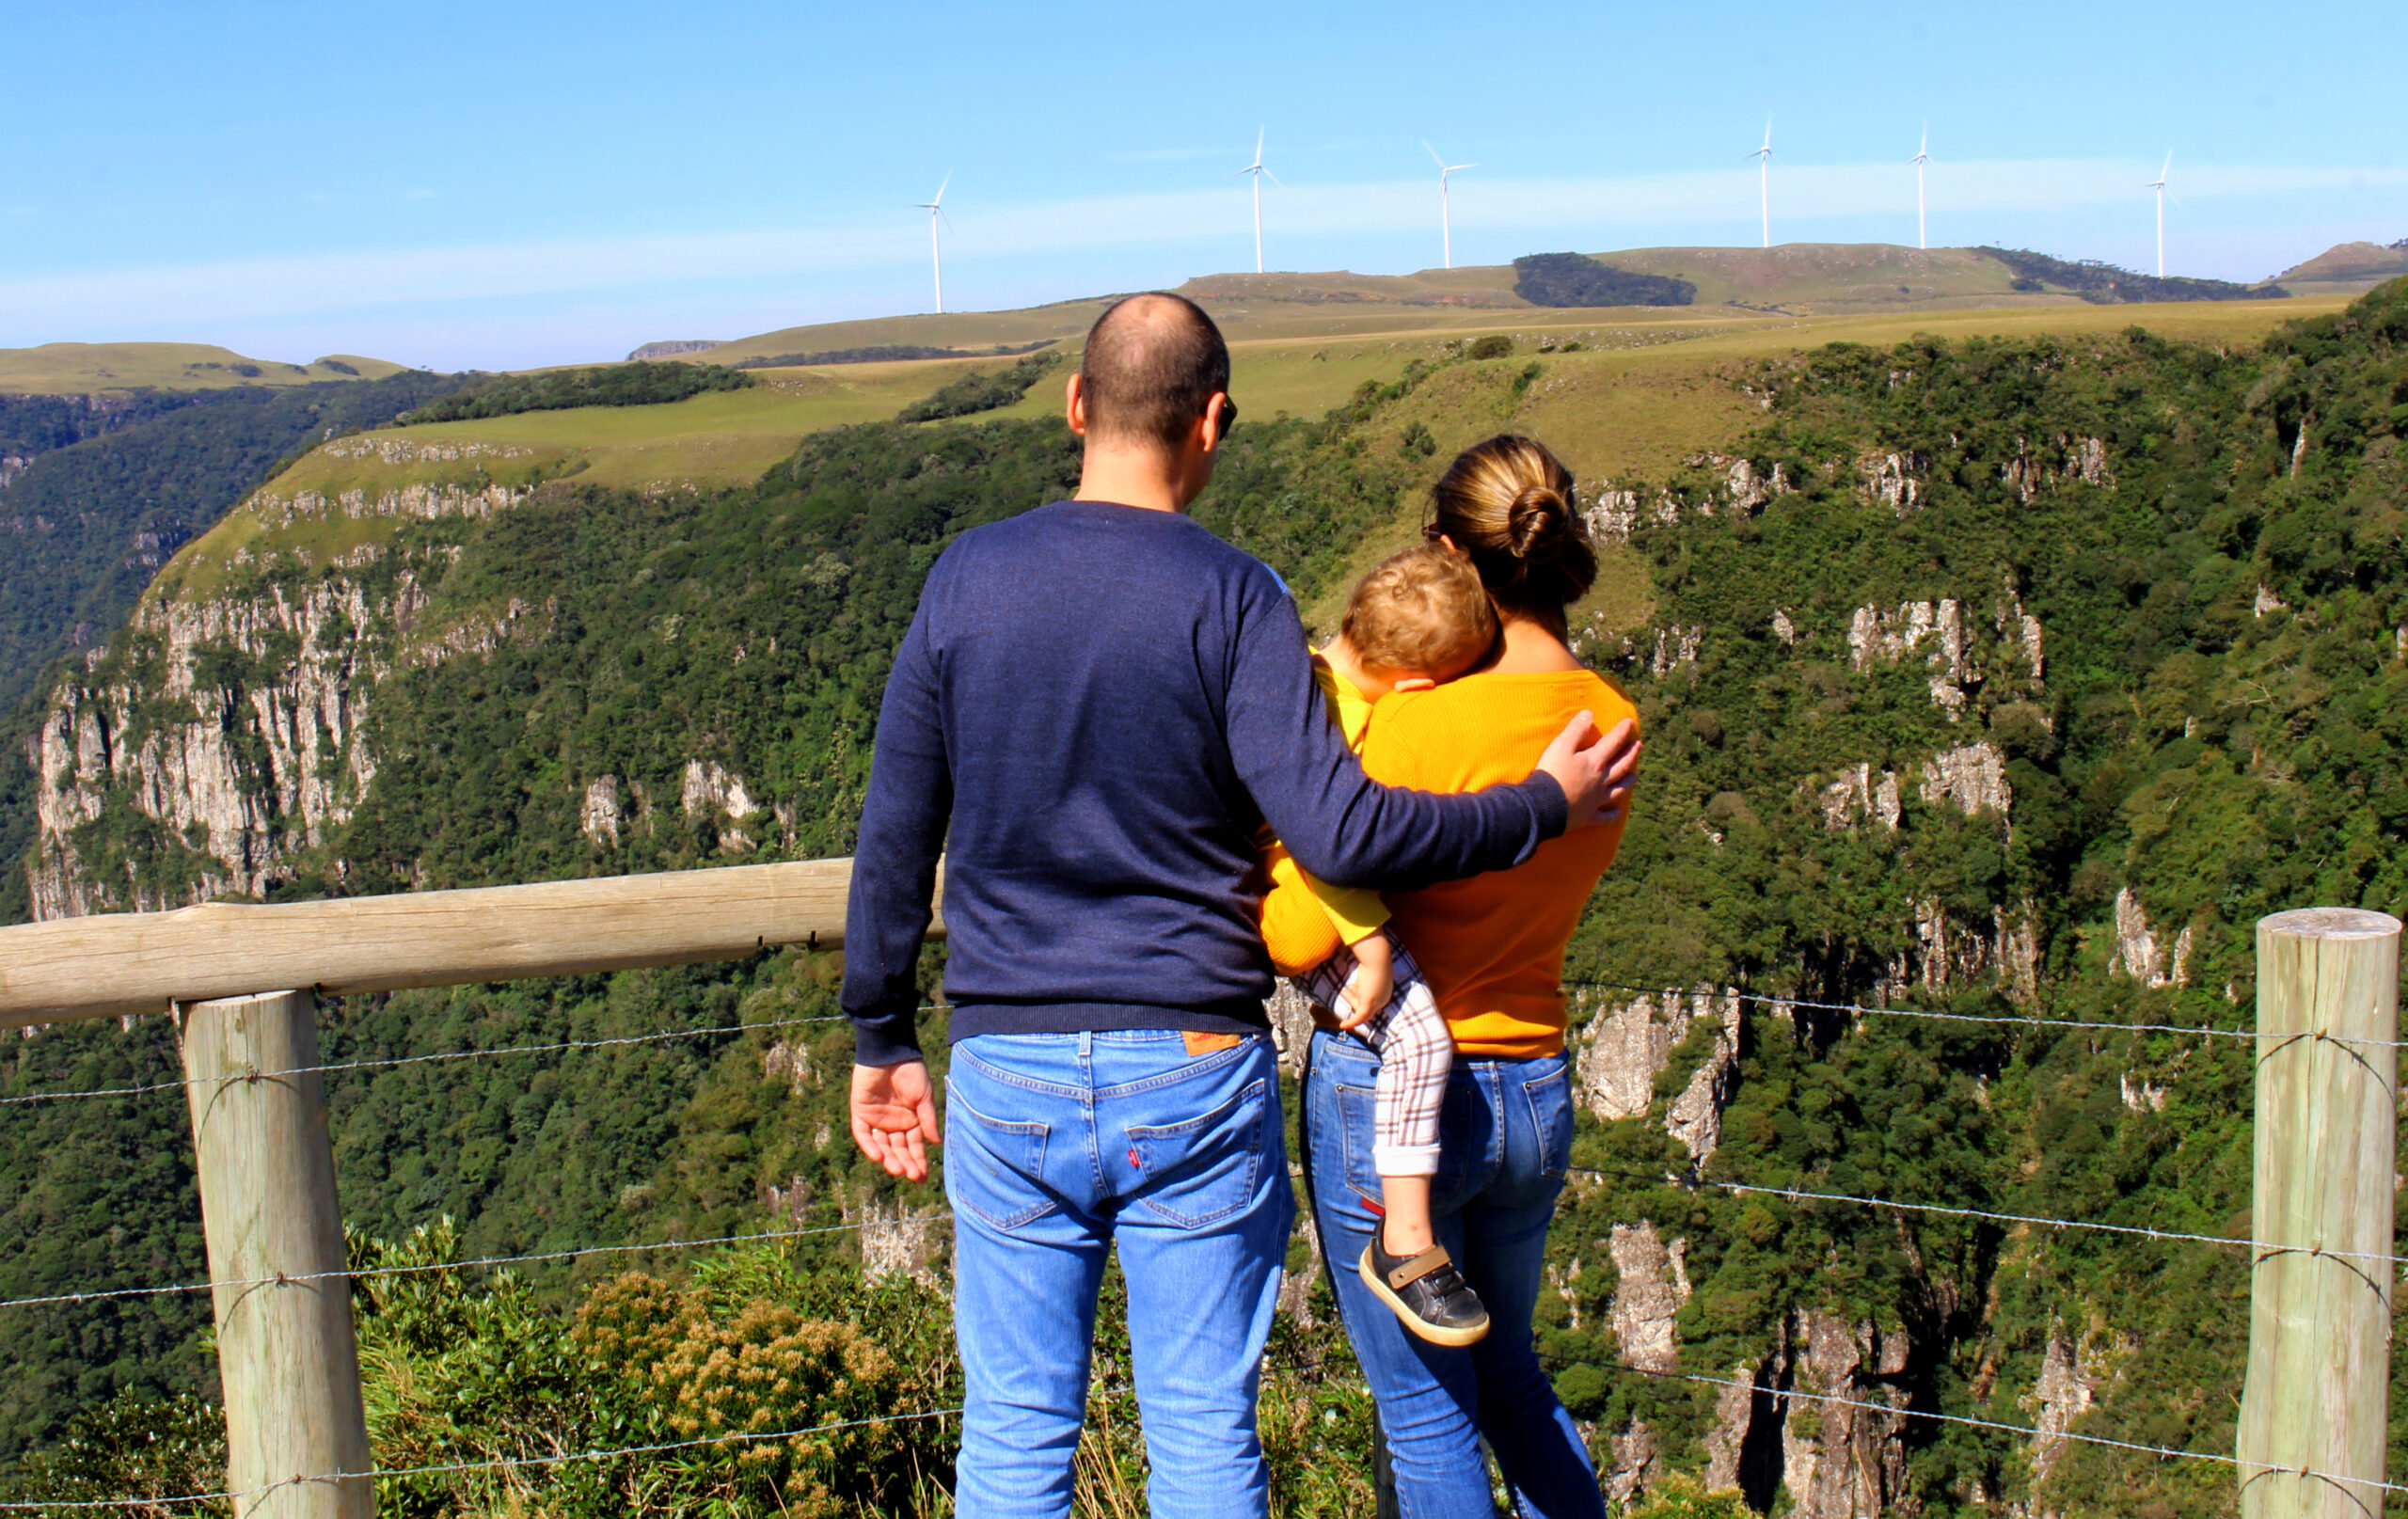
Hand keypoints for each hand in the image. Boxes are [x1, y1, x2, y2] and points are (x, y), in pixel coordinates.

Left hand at [851, 1060, 942, 1181]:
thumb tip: (936, 1143)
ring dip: (888, 1158)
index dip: (918, 1161)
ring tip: (897, 1169)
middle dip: (905, 1163)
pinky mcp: (860, 1113)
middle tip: (911, 1175)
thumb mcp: (924, 1097)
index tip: (922, 1177)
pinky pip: (863, 1134)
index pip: (913, 1147)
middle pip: (898, 1150)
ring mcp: (876, 1120)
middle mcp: (893, 1124)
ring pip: (881, 1146)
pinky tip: (879, 1156)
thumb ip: (927, 1119)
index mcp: (910, 1121)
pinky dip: (869, 1146)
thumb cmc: (911, 1072)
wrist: (891, 1052)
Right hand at [1335, 936, 1393, 1030]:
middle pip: (1366, 1005)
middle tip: (1344, 990)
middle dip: (1354, 997)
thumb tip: (1354, 982)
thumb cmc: (1373, 960)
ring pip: (1361, 1010)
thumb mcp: (1368, 972)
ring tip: (1343, 991)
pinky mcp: (1370, 1004)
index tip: (1348, 987)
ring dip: (1351, 1000)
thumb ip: (1364, 980)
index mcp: (1385, 991)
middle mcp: (1384, 999)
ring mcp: (1378, 1003)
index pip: (1370, 999)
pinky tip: (1342, 1025)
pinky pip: (1359, 1017)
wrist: (1376, 957)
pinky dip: (1351, 1022)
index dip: (1358, 995)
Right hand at [1534, 713, 1640, 829]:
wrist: (1543, 806)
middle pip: (1621, 766)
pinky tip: (1617, 813)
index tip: (1629, 722)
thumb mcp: (1560, 746)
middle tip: (1638, 746)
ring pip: (1618, 790)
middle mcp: (1600, 780)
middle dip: (1631, 754)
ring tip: (1635, 776)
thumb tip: (1589, 714)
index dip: (1621, 731)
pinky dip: (1612, 815)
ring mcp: (1596, 800)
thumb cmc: (1551, 774)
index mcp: (1594, 762)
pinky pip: (1604, 817)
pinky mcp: (1588, 816)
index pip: (1612, 742)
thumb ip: (1575, 730)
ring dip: (1628, 782)